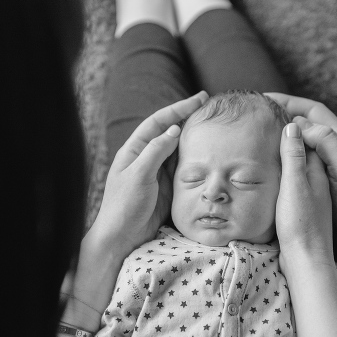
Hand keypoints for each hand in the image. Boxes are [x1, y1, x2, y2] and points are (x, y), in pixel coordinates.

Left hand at [90, 91, 207, 258]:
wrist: (122, 238)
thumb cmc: (124, 206)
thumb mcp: (139, 175)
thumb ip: (156, 151)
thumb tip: (174, 129)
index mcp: (135, 150)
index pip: (159, 122)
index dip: (179, 108)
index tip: (200, 98)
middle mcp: (146, 158)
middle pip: (170, 132)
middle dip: (189, 119)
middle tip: (212, 109)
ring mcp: (157, 174)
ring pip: (179, 150)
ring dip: (194, 139)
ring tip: (214, 128)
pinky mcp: (167, 189)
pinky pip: (184, 169)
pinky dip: (196, 161)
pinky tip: (209, 156)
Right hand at [267, 93, 336, 261]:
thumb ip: (327, 143)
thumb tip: (299, 125)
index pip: (314, 112)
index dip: (290, 102)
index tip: (264, 100)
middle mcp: (335, 153)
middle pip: (306, 126)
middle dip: (282, 116)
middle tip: (254, 115)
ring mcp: (327, 172)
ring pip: (300, 146)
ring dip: (280, 138)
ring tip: (256, 136)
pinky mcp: (319, 190)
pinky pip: (298, 166)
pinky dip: (282, 159)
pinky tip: (267, 166)